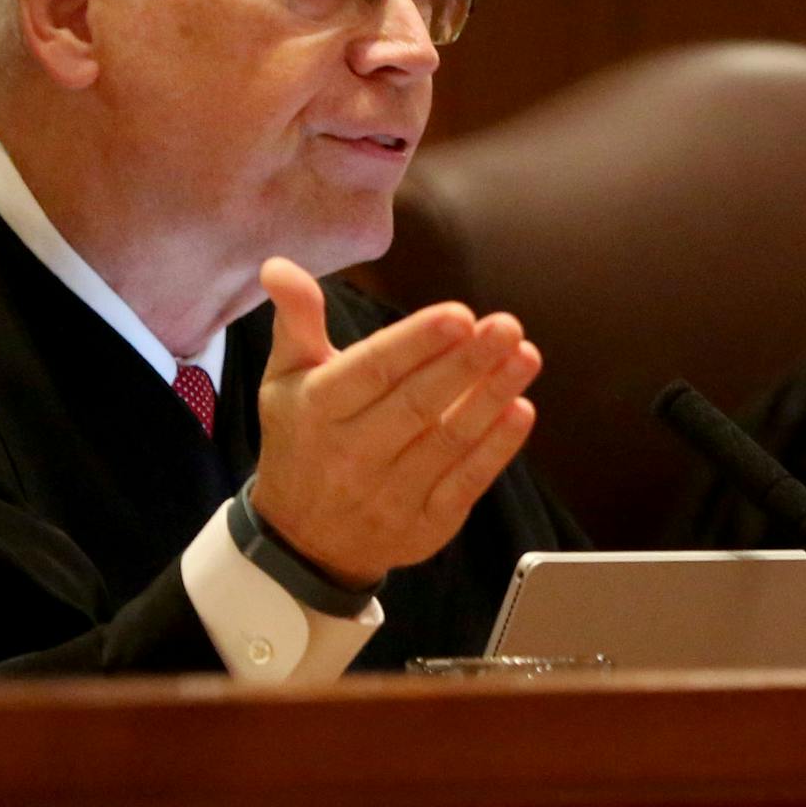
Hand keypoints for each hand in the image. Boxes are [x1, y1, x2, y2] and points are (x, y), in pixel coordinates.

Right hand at [250, 256, 540, 588]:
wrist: (301, 542)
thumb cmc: (302, 440)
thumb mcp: (286, 379)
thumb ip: (297, 320)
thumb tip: (280, 265)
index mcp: (318, 410)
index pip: (372, 371)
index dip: (417, 343)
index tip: (459, 314)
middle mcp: (351, 454)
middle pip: (416, 403)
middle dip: (465, 362)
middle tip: (507, 325)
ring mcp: (389, 494)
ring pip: (448, 440)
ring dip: (491, 397)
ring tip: (525, 356)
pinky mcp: (424, 524)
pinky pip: (465, 482)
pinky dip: (496, 448)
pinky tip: (521, 410)